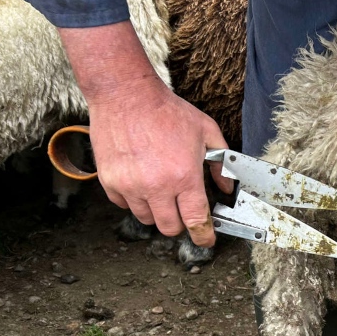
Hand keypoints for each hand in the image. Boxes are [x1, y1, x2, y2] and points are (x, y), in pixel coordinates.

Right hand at [59, 22, 232, 246]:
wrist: (125, 95)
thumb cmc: (167, 111)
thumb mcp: (205, 132)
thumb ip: (220, 162)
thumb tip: (227, 187)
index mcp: (184, 177)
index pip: (196, 221)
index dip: (204, 236)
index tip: (206, 240)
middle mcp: (156, 186)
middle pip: (170, 228)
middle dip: (180, 224)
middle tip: (182, 210)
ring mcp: (130, 186)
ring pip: (146, 218)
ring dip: (156, 210)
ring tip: (160, 189)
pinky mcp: (109, 181)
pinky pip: (123, 205)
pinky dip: (133, 199)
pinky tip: (140, 181)